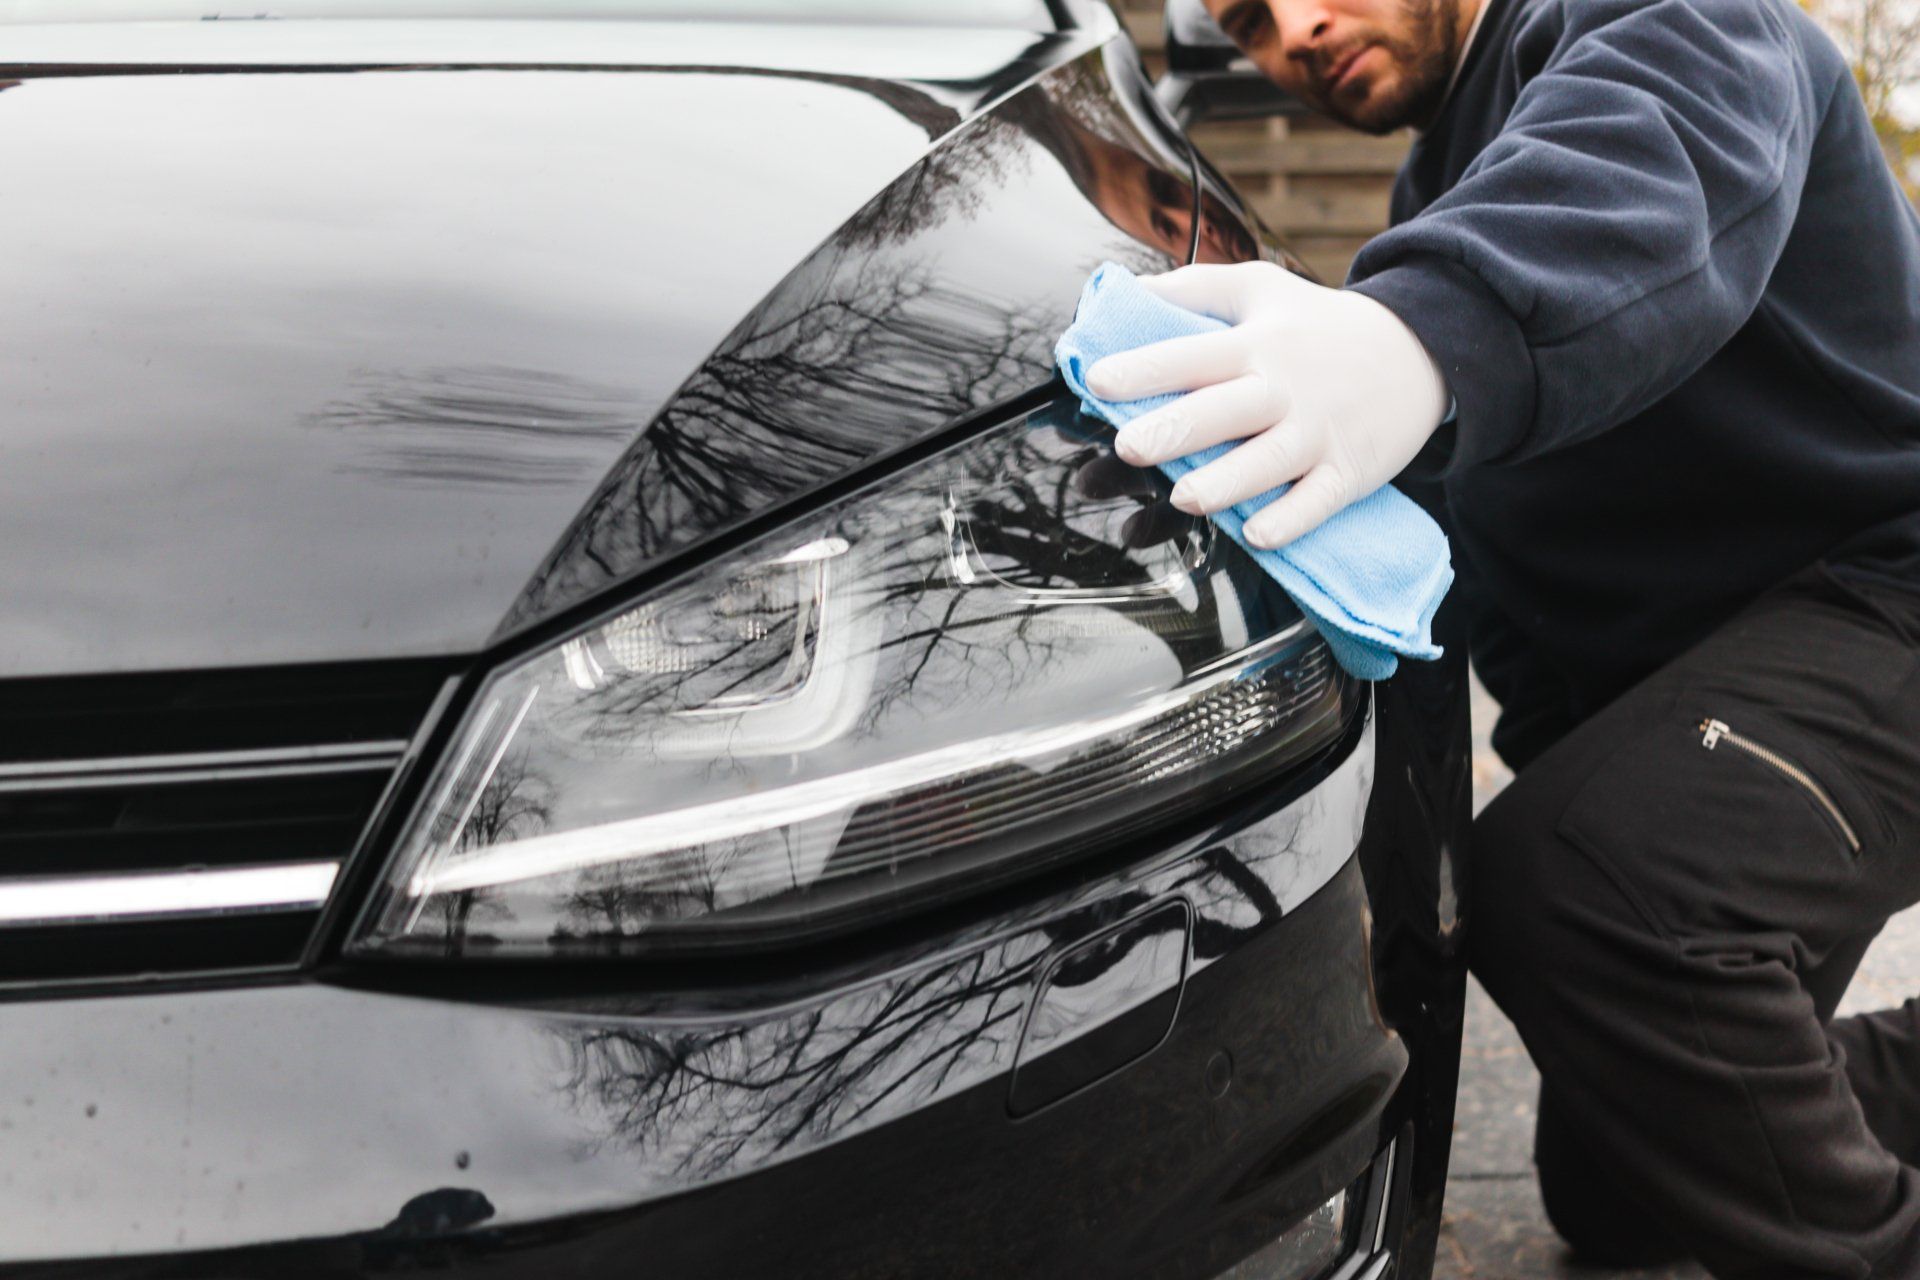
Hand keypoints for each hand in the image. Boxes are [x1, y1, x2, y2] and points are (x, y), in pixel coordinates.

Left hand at [1085, 262, 1448, 548]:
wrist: (1419, 350)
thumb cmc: (1317, 325)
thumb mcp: (1260, 288)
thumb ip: (1194, 289)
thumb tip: (1125, 291)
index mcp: (1256, 345)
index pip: (1193, 354)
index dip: (1145, 367)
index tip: (1098, 380)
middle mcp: (1285, 389)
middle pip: (1227, 410)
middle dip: (1177, 429)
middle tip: (1128, 447)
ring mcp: (1319, 433)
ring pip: (1270, 462)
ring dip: (1227, 481)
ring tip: (1182, 497)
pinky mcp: (1348, 471)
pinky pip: (1318, 500)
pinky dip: (1291, 519)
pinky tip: (1256, 534)